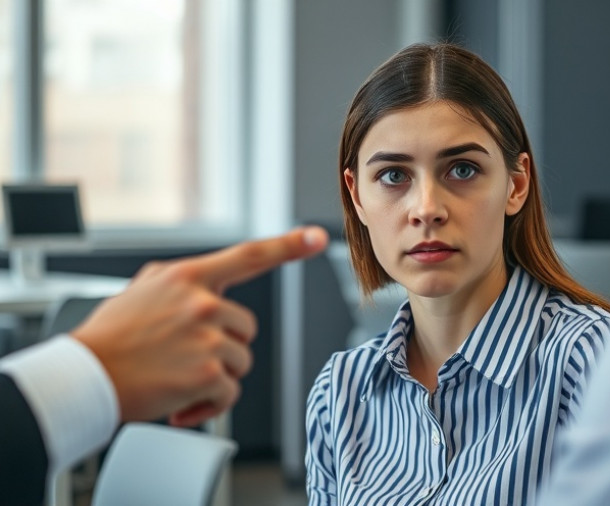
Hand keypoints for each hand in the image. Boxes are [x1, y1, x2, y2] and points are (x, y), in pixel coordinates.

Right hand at [70, 226, 328, 426]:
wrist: (83, 378)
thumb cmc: (109, 339)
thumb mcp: (140, 291)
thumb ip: (179, 283)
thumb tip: (205, 282)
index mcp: (188, 277)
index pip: (248, 256)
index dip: (287, 246)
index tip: (317, 239)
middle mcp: (203, 302)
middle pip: (246, 328)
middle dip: (224, 346)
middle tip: (185, 357)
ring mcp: (208, 337)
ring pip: (241, 361)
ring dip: (215, 376)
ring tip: (177, 378)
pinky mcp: (209, 373)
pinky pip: (230, 393)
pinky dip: (208, 405)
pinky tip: (180, 403)